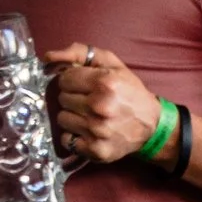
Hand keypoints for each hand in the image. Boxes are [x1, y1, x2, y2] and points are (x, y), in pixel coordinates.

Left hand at [39, 43, 162, 164]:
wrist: (153, 126)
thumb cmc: (130, 92)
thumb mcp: (113, 64)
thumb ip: (80, 52)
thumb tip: (48, 57)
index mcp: (105, 83)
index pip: (64, 79)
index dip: (74, 81)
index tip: (86, 86)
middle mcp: (100, 107)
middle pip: (62, 99)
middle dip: (74, 98)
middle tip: (91, 102)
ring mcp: (97, 130)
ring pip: (62, 119)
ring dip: (73, 117)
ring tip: (91, 116)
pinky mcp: (95, 149)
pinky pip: (66, 139)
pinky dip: (75, 136)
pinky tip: (90, 131)